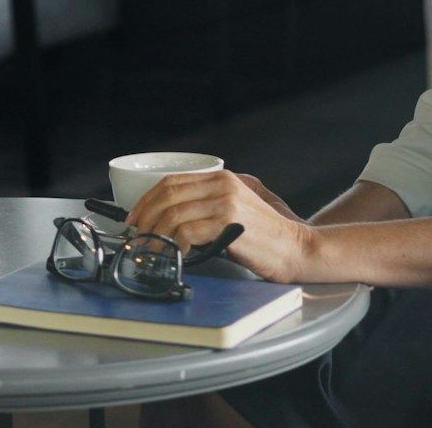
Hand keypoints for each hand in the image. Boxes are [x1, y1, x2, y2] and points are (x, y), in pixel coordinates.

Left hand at [125, 171, 315, 283]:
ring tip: (151, 249)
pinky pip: (187, 231)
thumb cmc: (263, 236)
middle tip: (137, 236)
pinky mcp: (228, 223)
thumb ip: (205, 205)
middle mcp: (222, 185)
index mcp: (221, 178)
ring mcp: (226, 202)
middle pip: (168, 195)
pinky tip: (173, 254)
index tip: (135, 218)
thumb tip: (165, 216)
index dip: (147, 200)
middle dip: (146, 217)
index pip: (171, 182)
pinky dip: (174, 244)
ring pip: (173, 214)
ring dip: (156, 234)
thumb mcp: (233, 209)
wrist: (296, 249)